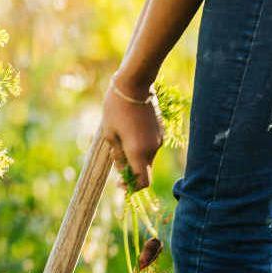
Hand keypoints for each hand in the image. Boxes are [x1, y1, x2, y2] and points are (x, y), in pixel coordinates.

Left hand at [101, 75, 164, 189]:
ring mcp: (159, 139)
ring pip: (147, 158)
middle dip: (131, 171)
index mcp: (138, 152)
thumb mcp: (110, 134)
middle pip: (145, 171)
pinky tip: (128, 130)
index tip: (120, 182)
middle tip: (115, 159)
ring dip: (135, 157)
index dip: (132, 187)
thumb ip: (117, 155)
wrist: (134, 84)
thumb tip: (122, 171)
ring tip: (119, 139)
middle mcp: (152, 149)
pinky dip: (140, 146)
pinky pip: (150, 146)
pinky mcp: (160, 130)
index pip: (142, 182)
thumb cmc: (116, 108)